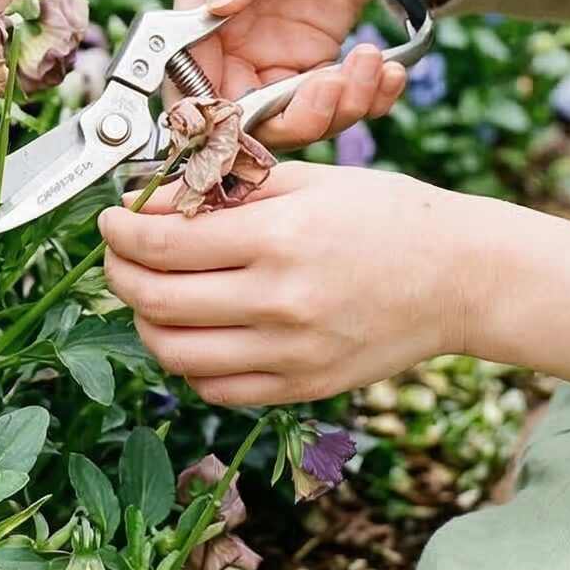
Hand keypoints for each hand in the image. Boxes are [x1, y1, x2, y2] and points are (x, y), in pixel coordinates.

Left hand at [98, 161, 485, 405]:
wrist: (458, 277)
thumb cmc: (386, 216)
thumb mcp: (306, 181)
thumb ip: (227, 191)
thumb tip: (154, 201)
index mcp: (280, 239)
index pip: (164, 244)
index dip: (120, 231)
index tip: (110, 219)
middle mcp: (280, 303)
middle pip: (157, 302)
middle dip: (119, 274)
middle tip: (117, 253)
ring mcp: (290, 354)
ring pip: (175, 354)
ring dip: (144, 321)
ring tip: (149, 292)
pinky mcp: (301, 388)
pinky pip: (215, 387)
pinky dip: (187, 360)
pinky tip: (194, 328)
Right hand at [173, 0, 476, 146]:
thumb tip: (221, 4)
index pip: (184, 73)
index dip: (207, 108)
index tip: (247, 115)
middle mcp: (233, 35)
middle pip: (239, 114)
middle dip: (289, 117)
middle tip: (333, 85)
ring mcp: (277, 51)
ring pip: (293, 118)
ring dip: (337, 108)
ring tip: (372, 64)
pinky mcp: (320, 57)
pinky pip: (337, 102)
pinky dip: (367, 100)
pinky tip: (389, 71)